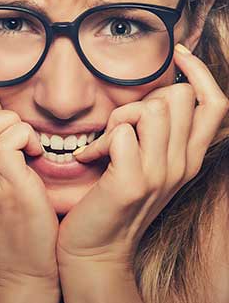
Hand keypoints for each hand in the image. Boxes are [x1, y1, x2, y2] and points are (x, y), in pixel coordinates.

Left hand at [56, 44, 228, 268]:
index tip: (177, 54)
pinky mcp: (130, 183)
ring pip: (149, 110)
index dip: (200, 73)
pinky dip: (98, 142)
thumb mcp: (146, 162)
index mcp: (189, 158)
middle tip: (118, 130)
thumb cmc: (113, 197)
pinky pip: (121, 134)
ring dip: (118, 121)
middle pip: (178, 98)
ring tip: (103, 147)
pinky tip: (87, 160)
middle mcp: (182, 165)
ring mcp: (159, 176)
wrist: (96, 248)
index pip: (216, 103)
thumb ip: (157, 132)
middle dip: (142, 102)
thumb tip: (155, 96)